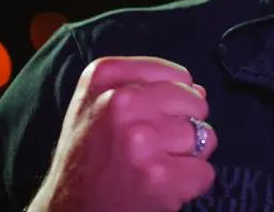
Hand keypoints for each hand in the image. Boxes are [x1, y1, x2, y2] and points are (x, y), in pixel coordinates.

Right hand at [28, 56, 218, 211]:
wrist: (68, 209)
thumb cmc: (89, 156)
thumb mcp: (98, 103)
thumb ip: (148, 87)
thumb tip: (199, 91)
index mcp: (104, 76)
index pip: (178, 75)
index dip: (172, 101)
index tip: (145, 119)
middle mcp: (119, 101)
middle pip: (195, 102)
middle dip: (182, 126)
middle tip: (149, 148)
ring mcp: (139, 139)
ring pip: (203, 136)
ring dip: (186, 156)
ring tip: (152, 166)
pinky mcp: (158, 176)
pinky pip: (205, 171)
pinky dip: (190, 183)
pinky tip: (159, 186)